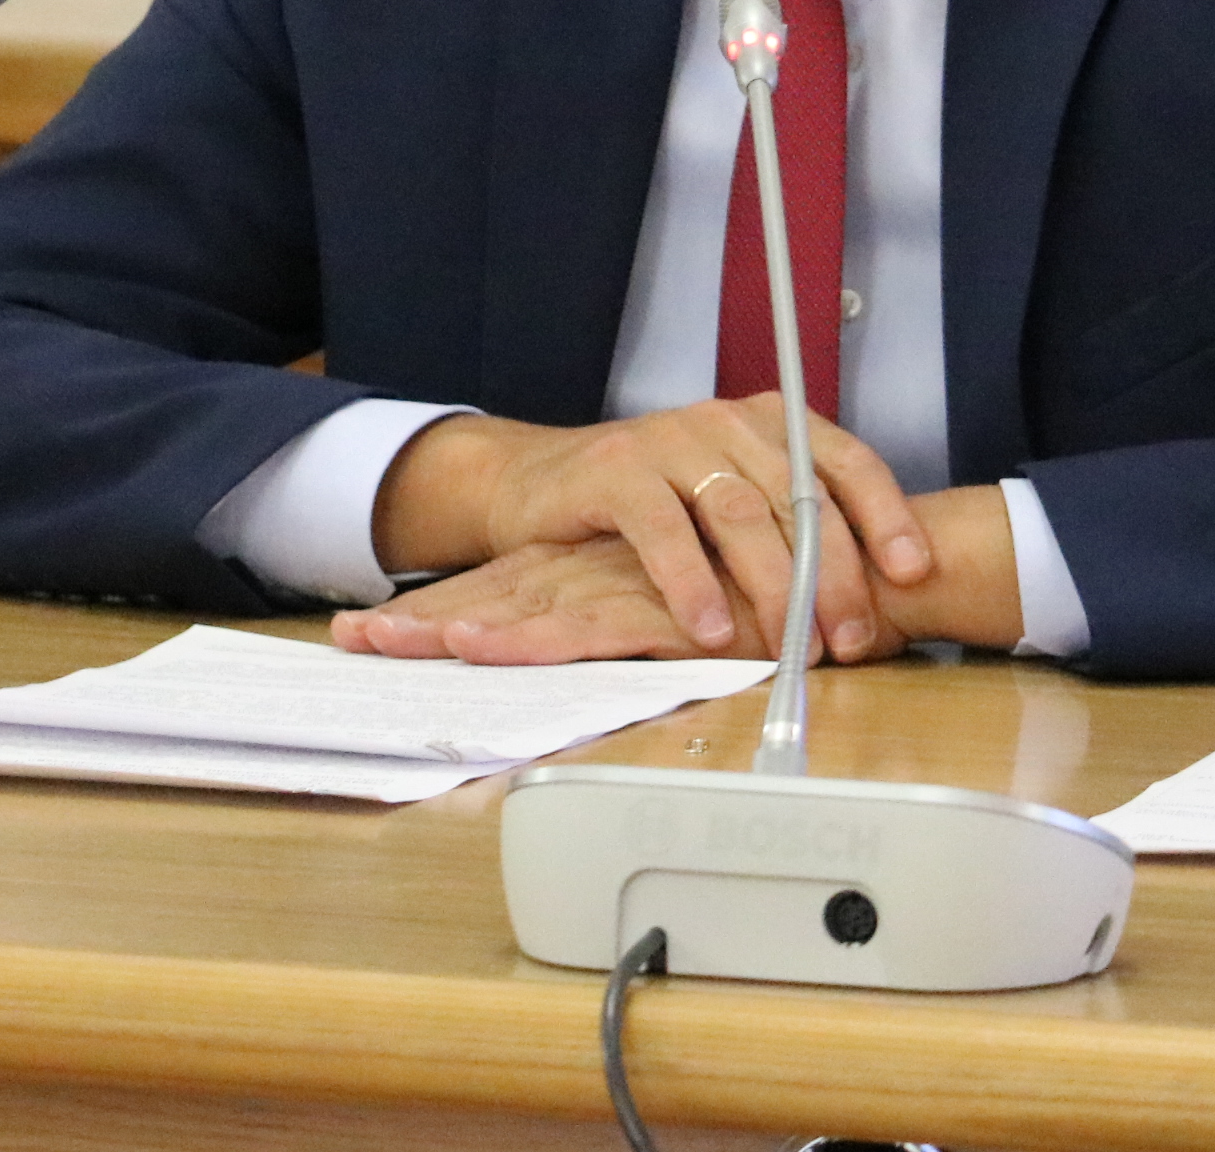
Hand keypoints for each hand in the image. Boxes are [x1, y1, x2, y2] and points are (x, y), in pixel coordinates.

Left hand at [332, 537, 762, 665]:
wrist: (865, 579)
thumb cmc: (792, 600)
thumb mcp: (703, 616)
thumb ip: (648, 623)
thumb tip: (582, 644)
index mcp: (608, 564)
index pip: (508, 583)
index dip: (442, 606)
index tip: (371, 632)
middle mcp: (609, 565)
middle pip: (496, 590)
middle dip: (422, 619)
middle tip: (350, 641)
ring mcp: (630, 583)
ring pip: (520, 604)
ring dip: (450, 627)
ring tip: (382, 645)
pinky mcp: (659, 610)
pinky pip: (578, 628)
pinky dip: (523, 642)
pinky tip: (474, 651)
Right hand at [371, 395, 927, 662]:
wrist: (543, 484)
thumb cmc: (654, 506)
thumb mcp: (732, 505)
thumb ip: (791, 530)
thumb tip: (872, 595)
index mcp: (771, 423)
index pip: (846, 461)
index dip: (885, 515)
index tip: (914, 572)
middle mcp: (727, 421)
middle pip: (799, 497)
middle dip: (834, 575)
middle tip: (853, 639)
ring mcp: (670, 440)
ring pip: (740, 514)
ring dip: (773, 586)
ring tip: (793, 644)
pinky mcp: (616, 471)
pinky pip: (664, 529)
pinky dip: (692, 584)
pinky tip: (712, 630)